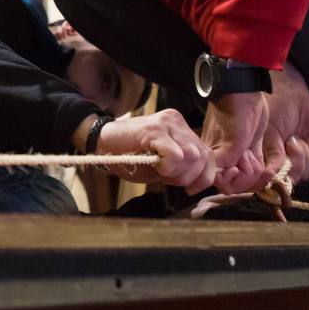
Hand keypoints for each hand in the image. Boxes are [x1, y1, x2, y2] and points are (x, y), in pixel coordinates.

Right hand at [96, 109, 215, 193]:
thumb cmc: (129, 156)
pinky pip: (175, 155)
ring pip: (192, 156)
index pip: (208, 154)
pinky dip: (168, 168)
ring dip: (177, 173)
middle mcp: (177, 121)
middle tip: (167, 178)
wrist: (100, 143)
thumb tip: (203, 180)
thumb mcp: (163, 163)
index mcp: (181, 128)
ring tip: (160, 172)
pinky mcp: (154, 129)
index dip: (204, 176)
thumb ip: (183, 166)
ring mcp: (166, 123)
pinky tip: (155, 167)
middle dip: (189, 177)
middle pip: (202, 156)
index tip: (190, 188)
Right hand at [203, 91, 270, 194]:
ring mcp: (239, 157)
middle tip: (247, 156)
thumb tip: (220, 180)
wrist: (244, 94)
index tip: (237, 166)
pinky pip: (259, 171)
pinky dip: (266, 172)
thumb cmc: (234, 114)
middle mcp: (225, 161)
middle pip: (239, 185)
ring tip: (254, 155)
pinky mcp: (251, 151)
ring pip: (251, 180)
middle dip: (248, 175)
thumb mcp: (231, 140)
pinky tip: (269, 167)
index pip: (223, 184)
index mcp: (214, 159)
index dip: (233, 180)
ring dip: (258, 172)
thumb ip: (225, 161)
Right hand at [261, 63, 308, 184]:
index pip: (274, 183)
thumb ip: (271, 154)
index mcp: (268, 161)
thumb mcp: (268, 132)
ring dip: (304, 155)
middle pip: (293, 181)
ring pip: (307, 173)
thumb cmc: (274, 110)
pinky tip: (308, 138)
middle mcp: (285, 164)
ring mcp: (302, 159)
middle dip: (294, 163)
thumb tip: (271, 175)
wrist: (291, 93)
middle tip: (289, 142)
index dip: (278, 179)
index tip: (279, 166)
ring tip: (296, 137)